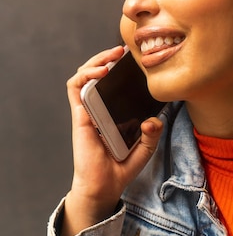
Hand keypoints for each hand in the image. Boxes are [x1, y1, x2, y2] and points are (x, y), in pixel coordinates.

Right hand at [61, 46, 162, 235]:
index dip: (120, 69)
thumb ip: (152, 133)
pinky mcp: (79, 115)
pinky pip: (75, 87)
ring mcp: (87, 110)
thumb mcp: (145, 149)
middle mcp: (99, 108)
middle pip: (97, 74)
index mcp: (113, 113)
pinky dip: (85, 74)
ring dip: (96, 61)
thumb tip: (154, 119)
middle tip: (124, 50)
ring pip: (84, 75)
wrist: (105, 185)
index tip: (135, 59)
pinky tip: (101, 71)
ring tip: (112, 56)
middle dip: (108, 58)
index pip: (113, 84)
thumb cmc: (121, 168)